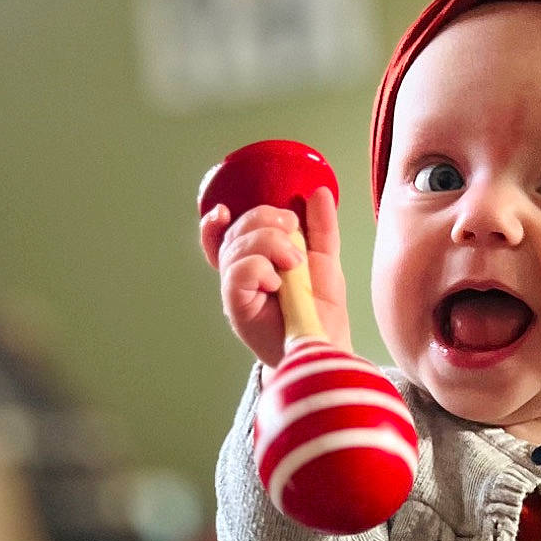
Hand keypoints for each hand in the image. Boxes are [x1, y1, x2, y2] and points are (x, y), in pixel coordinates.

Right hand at [198, 184, 350, 367]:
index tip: (226, 210)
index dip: (215, 220)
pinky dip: (260, 267)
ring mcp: (236, 290)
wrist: (325, 348)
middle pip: (235, 231)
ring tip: (294, 265)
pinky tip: (278, 283)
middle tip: (294, 238)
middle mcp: (240, 274)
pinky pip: (238, 271)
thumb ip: (321, 227)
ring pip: (236, 246)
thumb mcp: (325, 261)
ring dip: (270, 244)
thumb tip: (319, 192)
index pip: (223, 234)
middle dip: (266, 221)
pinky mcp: (237, 306)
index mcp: (255, 260)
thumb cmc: (320, 312)